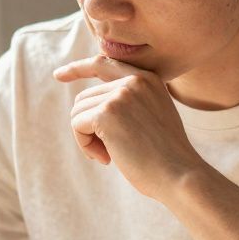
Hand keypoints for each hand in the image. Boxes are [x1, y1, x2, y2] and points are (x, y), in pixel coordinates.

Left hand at [53, 55, 203, 199]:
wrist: (180, 175)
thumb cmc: (165, 158)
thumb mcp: (150, 120)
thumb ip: (127, 105)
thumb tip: (84, 108)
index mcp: (148, 79)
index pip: (104, 63)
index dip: (78, 68)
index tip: (58, 75)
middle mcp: (134, 81)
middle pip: (85, 98)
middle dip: (89, 128)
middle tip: (109, 152)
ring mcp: (120, 94)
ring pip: (78, 112)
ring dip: (87, 138)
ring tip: (110, 156)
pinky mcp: (106, 112)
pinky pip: (76, 125)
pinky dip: (84, 145)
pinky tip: (106, 158)